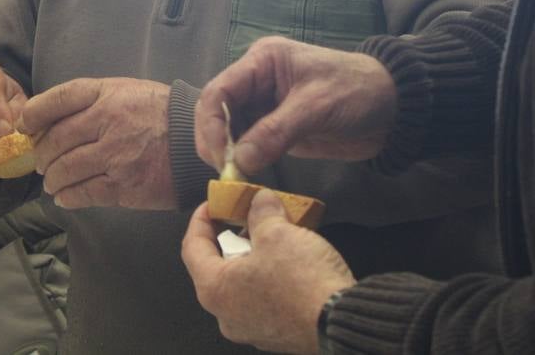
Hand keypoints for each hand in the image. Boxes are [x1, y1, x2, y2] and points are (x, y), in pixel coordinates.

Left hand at [22, 77, 174, 209]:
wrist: (197, 142)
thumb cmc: (159, 113)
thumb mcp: (127, 90)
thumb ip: (92, 100)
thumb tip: (51, 119)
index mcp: (107, 94)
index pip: (57, 100)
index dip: (34, 114)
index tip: (25, 125)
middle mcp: (108, 122)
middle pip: (55, 140)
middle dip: (41, 154)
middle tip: (40, 160)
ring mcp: (115, 156)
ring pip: (65, 169)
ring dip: (52, 178)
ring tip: (52, 180)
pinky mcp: (124, 186)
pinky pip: (83, 193)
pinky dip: (68, 197)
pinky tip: (65, 196)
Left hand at [182, 189, 352, 353]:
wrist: (342, 322)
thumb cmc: (303, 283)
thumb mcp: (278, 232)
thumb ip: (262, 212)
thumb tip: (260, 201)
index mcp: (215, 290)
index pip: (192, 248)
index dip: (200, 220)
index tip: (212, 204)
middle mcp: (227, 315)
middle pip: (218, 266)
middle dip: (232, 237)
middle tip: (245, 216)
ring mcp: (252, 328)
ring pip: (243, 284)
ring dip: (255, 256)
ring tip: (273, 234)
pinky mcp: (277, 333)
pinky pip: (264, 298)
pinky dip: (270, 277)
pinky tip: (290, 261)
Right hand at [195, 37, 397, 177]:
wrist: (394, 108)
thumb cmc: (357, 91)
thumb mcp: (317, 106)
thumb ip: (276, 131)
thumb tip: (240, 161)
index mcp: (262, 62)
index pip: (219, 91)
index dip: (211, 124)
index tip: (219, 157)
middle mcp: (257, 81)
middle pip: (218, 112)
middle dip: (216, 142)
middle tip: (225, 173)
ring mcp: (266, 106)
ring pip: (230, 131)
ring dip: (228, 154)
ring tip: (234, 178)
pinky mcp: (276, 129)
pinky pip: (249, 145)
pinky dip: (245, 160)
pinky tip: (246, 176)